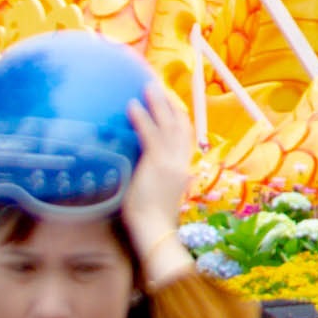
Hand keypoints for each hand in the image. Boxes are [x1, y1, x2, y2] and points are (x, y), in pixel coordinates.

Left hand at [124, 102, 195, 266]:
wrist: (155, 231)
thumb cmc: (151, 219)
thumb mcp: (159, 193)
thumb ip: (157, 178)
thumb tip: (144, 170)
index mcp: (182, 169)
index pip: (185, 137)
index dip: (179, 117)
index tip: (171, 104)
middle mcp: (181, 161)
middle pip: (181, 124)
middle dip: (171, 103)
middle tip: (159, 86)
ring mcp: (171, 161)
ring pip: (168, 124)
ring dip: (158, 102)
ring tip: (147, 86)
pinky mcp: (157, 164)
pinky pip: (149, 134)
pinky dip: (142, 117)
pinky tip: (131, 105)